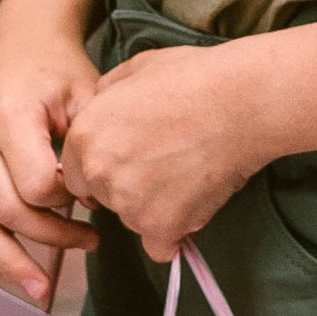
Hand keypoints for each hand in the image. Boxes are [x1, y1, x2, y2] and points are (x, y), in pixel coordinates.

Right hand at [0, 21, 101, 303]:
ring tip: (43, 289)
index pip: (36, 184)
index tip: (95, 196)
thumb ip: (89, 148)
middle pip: (6, 209)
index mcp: (8, 114)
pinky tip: (21, 270)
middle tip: (91, 242)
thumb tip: (92, 203)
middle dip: (49, 235)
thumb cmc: (61, 67)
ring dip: (13, 260)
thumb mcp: (87, 94)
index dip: (68, 200)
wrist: (22, 37)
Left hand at [58, 42, 269, 262]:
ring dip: (154, 210)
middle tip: (162, 168)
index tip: (129, 164)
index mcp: (85, 134)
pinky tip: (192, 209)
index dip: (104, 168)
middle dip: (126, 189)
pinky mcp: (161, 225)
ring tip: (187, 178)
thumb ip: (107, 94)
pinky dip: (176, 235)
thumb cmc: (195, 78)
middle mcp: (98, 171)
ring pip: (132, 221)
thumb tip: (104, 104)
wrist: (241, 102)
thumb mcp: (136, 68)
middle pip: (102, 198)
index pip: (75, 172)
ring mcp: (128, 202)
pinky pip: (160, 247)